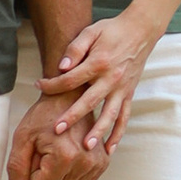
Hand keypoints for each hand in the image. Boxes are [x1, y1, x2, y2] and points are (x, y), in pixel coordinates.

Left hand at [6, 94, 106, 179]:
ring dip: (59, 177)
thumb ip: (17, 166)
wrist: (70, 97)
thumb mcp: (23, 137)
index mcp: (65, 157)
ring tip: (58, 152)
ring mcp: (96, 163)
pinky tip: (69, 156)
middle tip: (47, 153)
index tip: (37, 154)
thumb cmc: (46, 114)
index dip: (34, 175)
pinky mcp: (103, 163)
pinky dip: (72, 176)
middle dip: (46, 177)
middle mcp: (85, 162)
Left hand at [38, 10, 153, 158]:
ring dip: (98, 132)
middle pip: (89, 101)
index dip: (52, 84)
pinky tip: (109, 149)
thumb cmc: (112, 30)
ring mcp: (122, 89)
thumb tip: (62, 68)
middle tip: (57, 130)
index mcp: (99, 63)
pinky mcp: (129, 94)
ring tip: (86, 147)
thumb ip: (75, 49)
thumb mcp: (91, 32)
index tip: (39, 85)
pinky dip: (118, 134)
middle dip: (72, 117)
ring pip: (110, 115)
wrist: (141, 30)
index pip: (71, 79)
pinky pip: (124, 117)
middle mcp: (112, 79)